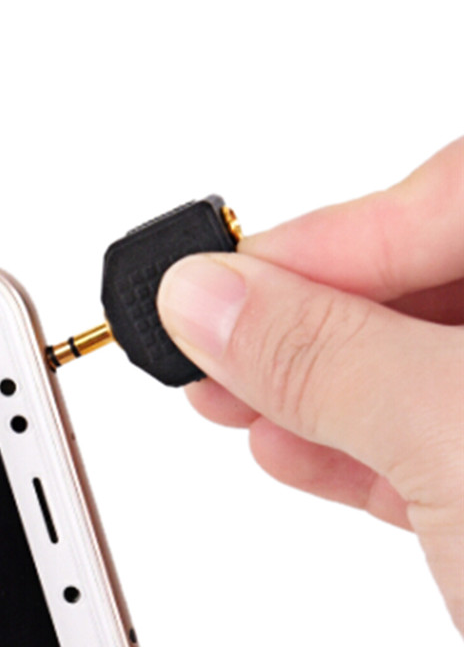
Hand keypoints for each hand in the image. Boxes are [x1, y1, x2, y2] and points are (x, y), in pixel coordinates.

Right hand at [157, 138, 463, 634]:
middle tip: (211, 340)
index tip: (210, 283)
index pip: (454, 195)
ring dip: (314, 388)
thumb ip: (326, 356)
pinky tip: (287, 451)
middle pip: (428, 280)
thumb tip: (208, 298)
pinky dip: (354, 449)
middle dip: (304, 320)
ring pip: (423, 366)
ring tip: (230, 401)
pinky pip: (437, 441)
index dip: (314, 242)